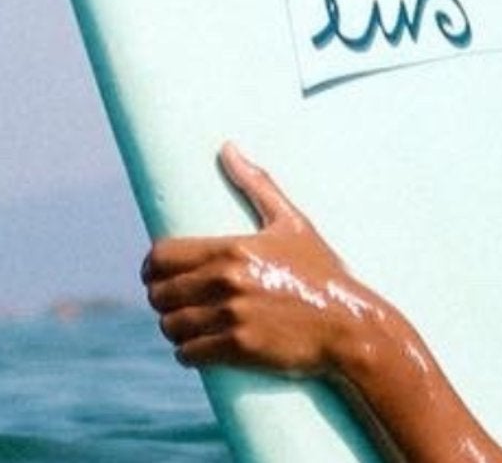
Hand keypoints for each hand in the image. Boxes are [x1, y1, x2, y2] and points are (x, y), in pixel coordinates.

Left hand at [142, 143, 384, 374]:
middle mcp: (227, 281)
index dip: (152, 267)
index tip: (156, 275)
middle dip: (162, 299)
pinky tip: (195, 349)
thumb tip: (227, 147)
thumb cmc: (322, 273)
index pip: (162, 256)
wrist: (349, 325)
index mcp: (233, 248)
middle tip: (173, 302)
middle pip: (160, 293)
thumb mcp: (293, 223)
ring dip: (173, 328)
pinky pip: (189, 353)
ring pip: (171, 325)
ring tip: (185, 325)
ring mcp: (232, 316)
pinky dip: (187, 353)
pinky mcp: (240, 348)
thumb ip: (258, 184)